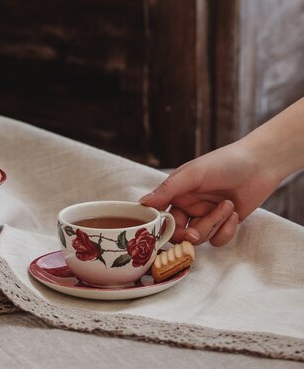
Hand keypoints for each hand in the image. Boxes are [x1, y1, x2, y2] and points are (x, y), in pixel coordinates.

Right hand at [139, 141, 278, 245]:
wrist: (260, 164)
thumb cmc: (224, 162)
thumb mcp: (193, 174)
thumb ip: (167, 190)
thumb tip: (141, 203)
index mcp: (177, 192)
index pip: (161, 215)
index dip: (162, 226)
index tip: (168, 230)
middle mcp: (189, 206)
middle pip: (179, 231)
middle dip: (188, 233)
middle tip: (194, 233)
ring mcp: (207, 216)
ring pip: (199, 236)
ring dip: (214, 224)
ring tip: (227, 206)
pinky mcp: (224, 224)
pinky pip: (218, 239)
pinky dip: (227, 230)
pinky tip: (234, 214)